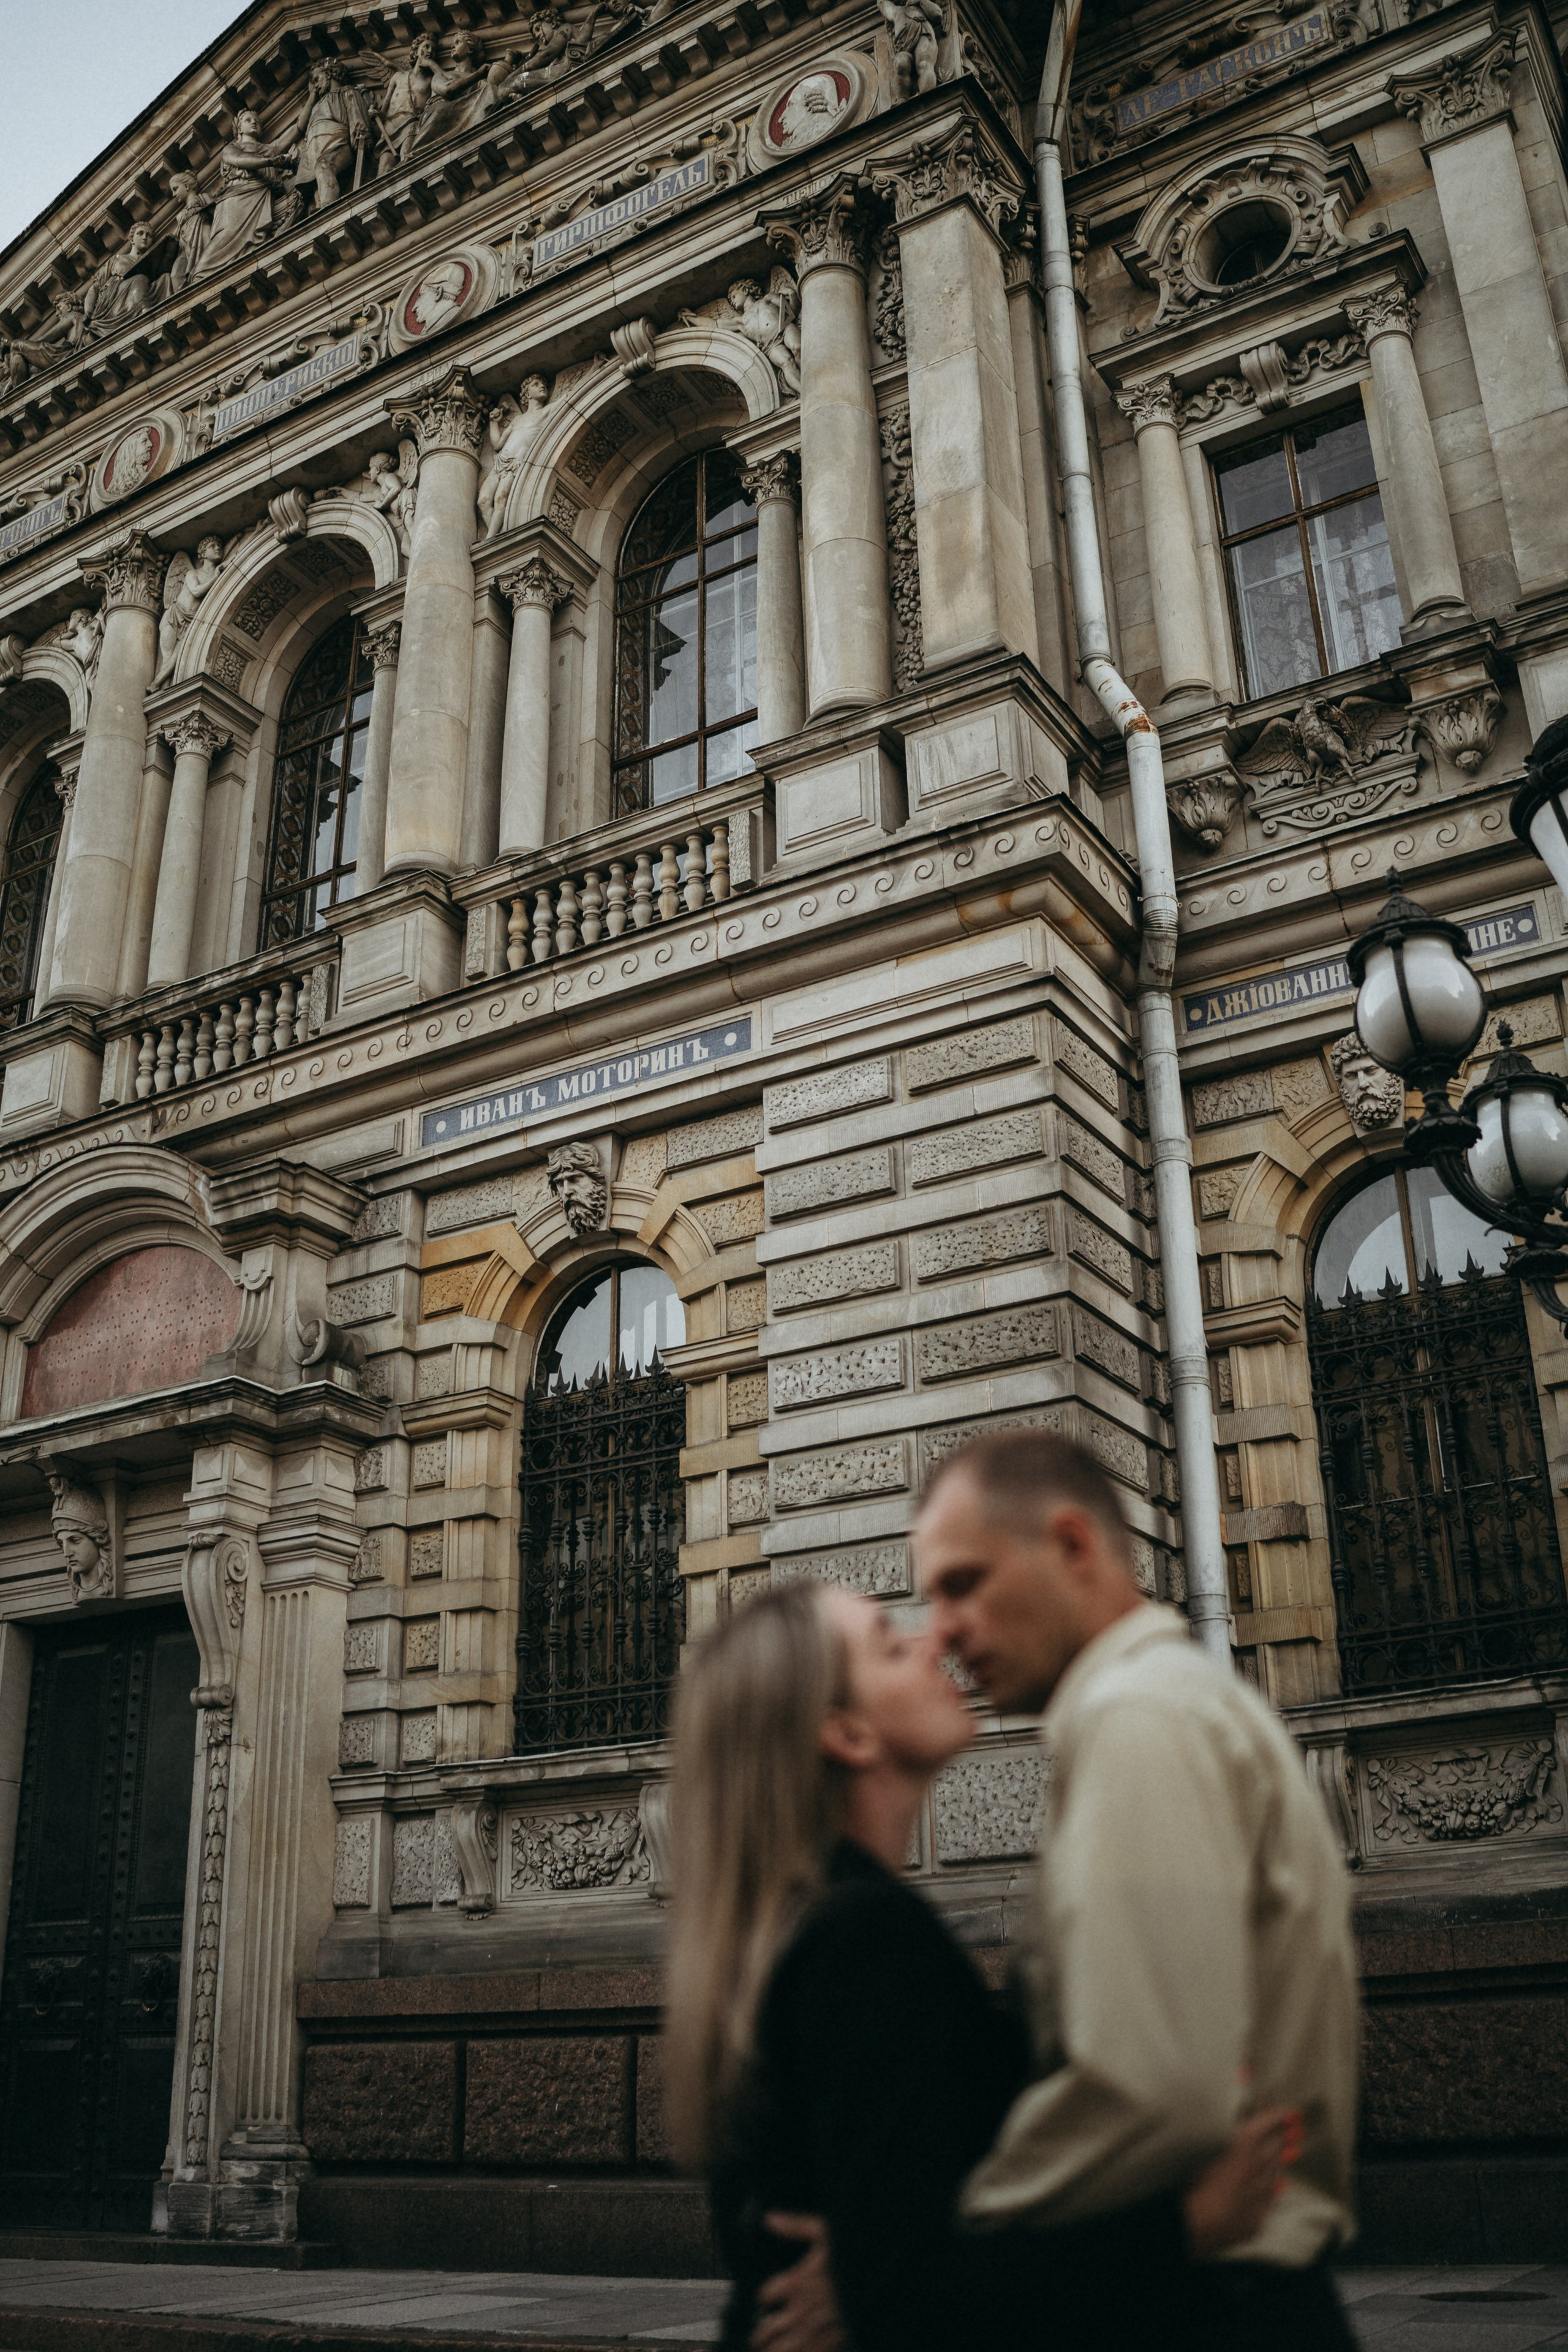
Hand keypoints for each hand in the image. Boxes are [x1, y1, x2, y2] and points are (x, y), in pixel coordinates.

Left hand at [751, 2213, 846, 2351]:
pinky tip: (800, 2349)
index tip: (770, 2299)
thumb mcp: (827, 2234)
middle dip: (764, 2330)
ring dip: (774, 2348)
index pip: (764, 2296)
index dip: (767, 2297)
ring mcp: (811, 2337)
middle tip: (767, 2329)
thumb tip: (770, 2218)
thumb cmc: (858, 2261)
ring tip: (776, 2345)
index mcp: (795, 2284)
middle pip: (764, 2331)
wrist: (885, 2289)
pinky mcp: (826, 2350)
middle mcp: (798, 2313)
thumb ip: (796, 2226)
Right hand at [1182, 2106, 1302, 2259]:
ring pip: (1274, 2172)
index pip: (1266, 2124)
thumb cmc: (1194, 2170)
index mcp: (1244, 2142)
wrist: (1195, 2223)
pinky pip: (1269, 2199)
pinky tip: (1280, 2186)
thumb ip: (1230, 2096)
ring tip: (1293, 2151)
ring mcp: (1257, 2195)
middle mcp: (1255, 2167)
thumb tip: (1247, 2069)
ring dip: (1283, 2159)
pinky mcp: (1253, 2218)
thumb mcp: (1206, 2127)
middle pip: (1273, 2147)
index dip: (1280, 2117)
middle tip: (1297, 2129)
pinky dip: (1275, 2188)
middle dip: (1285, 2136)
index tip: (1293, 2112)